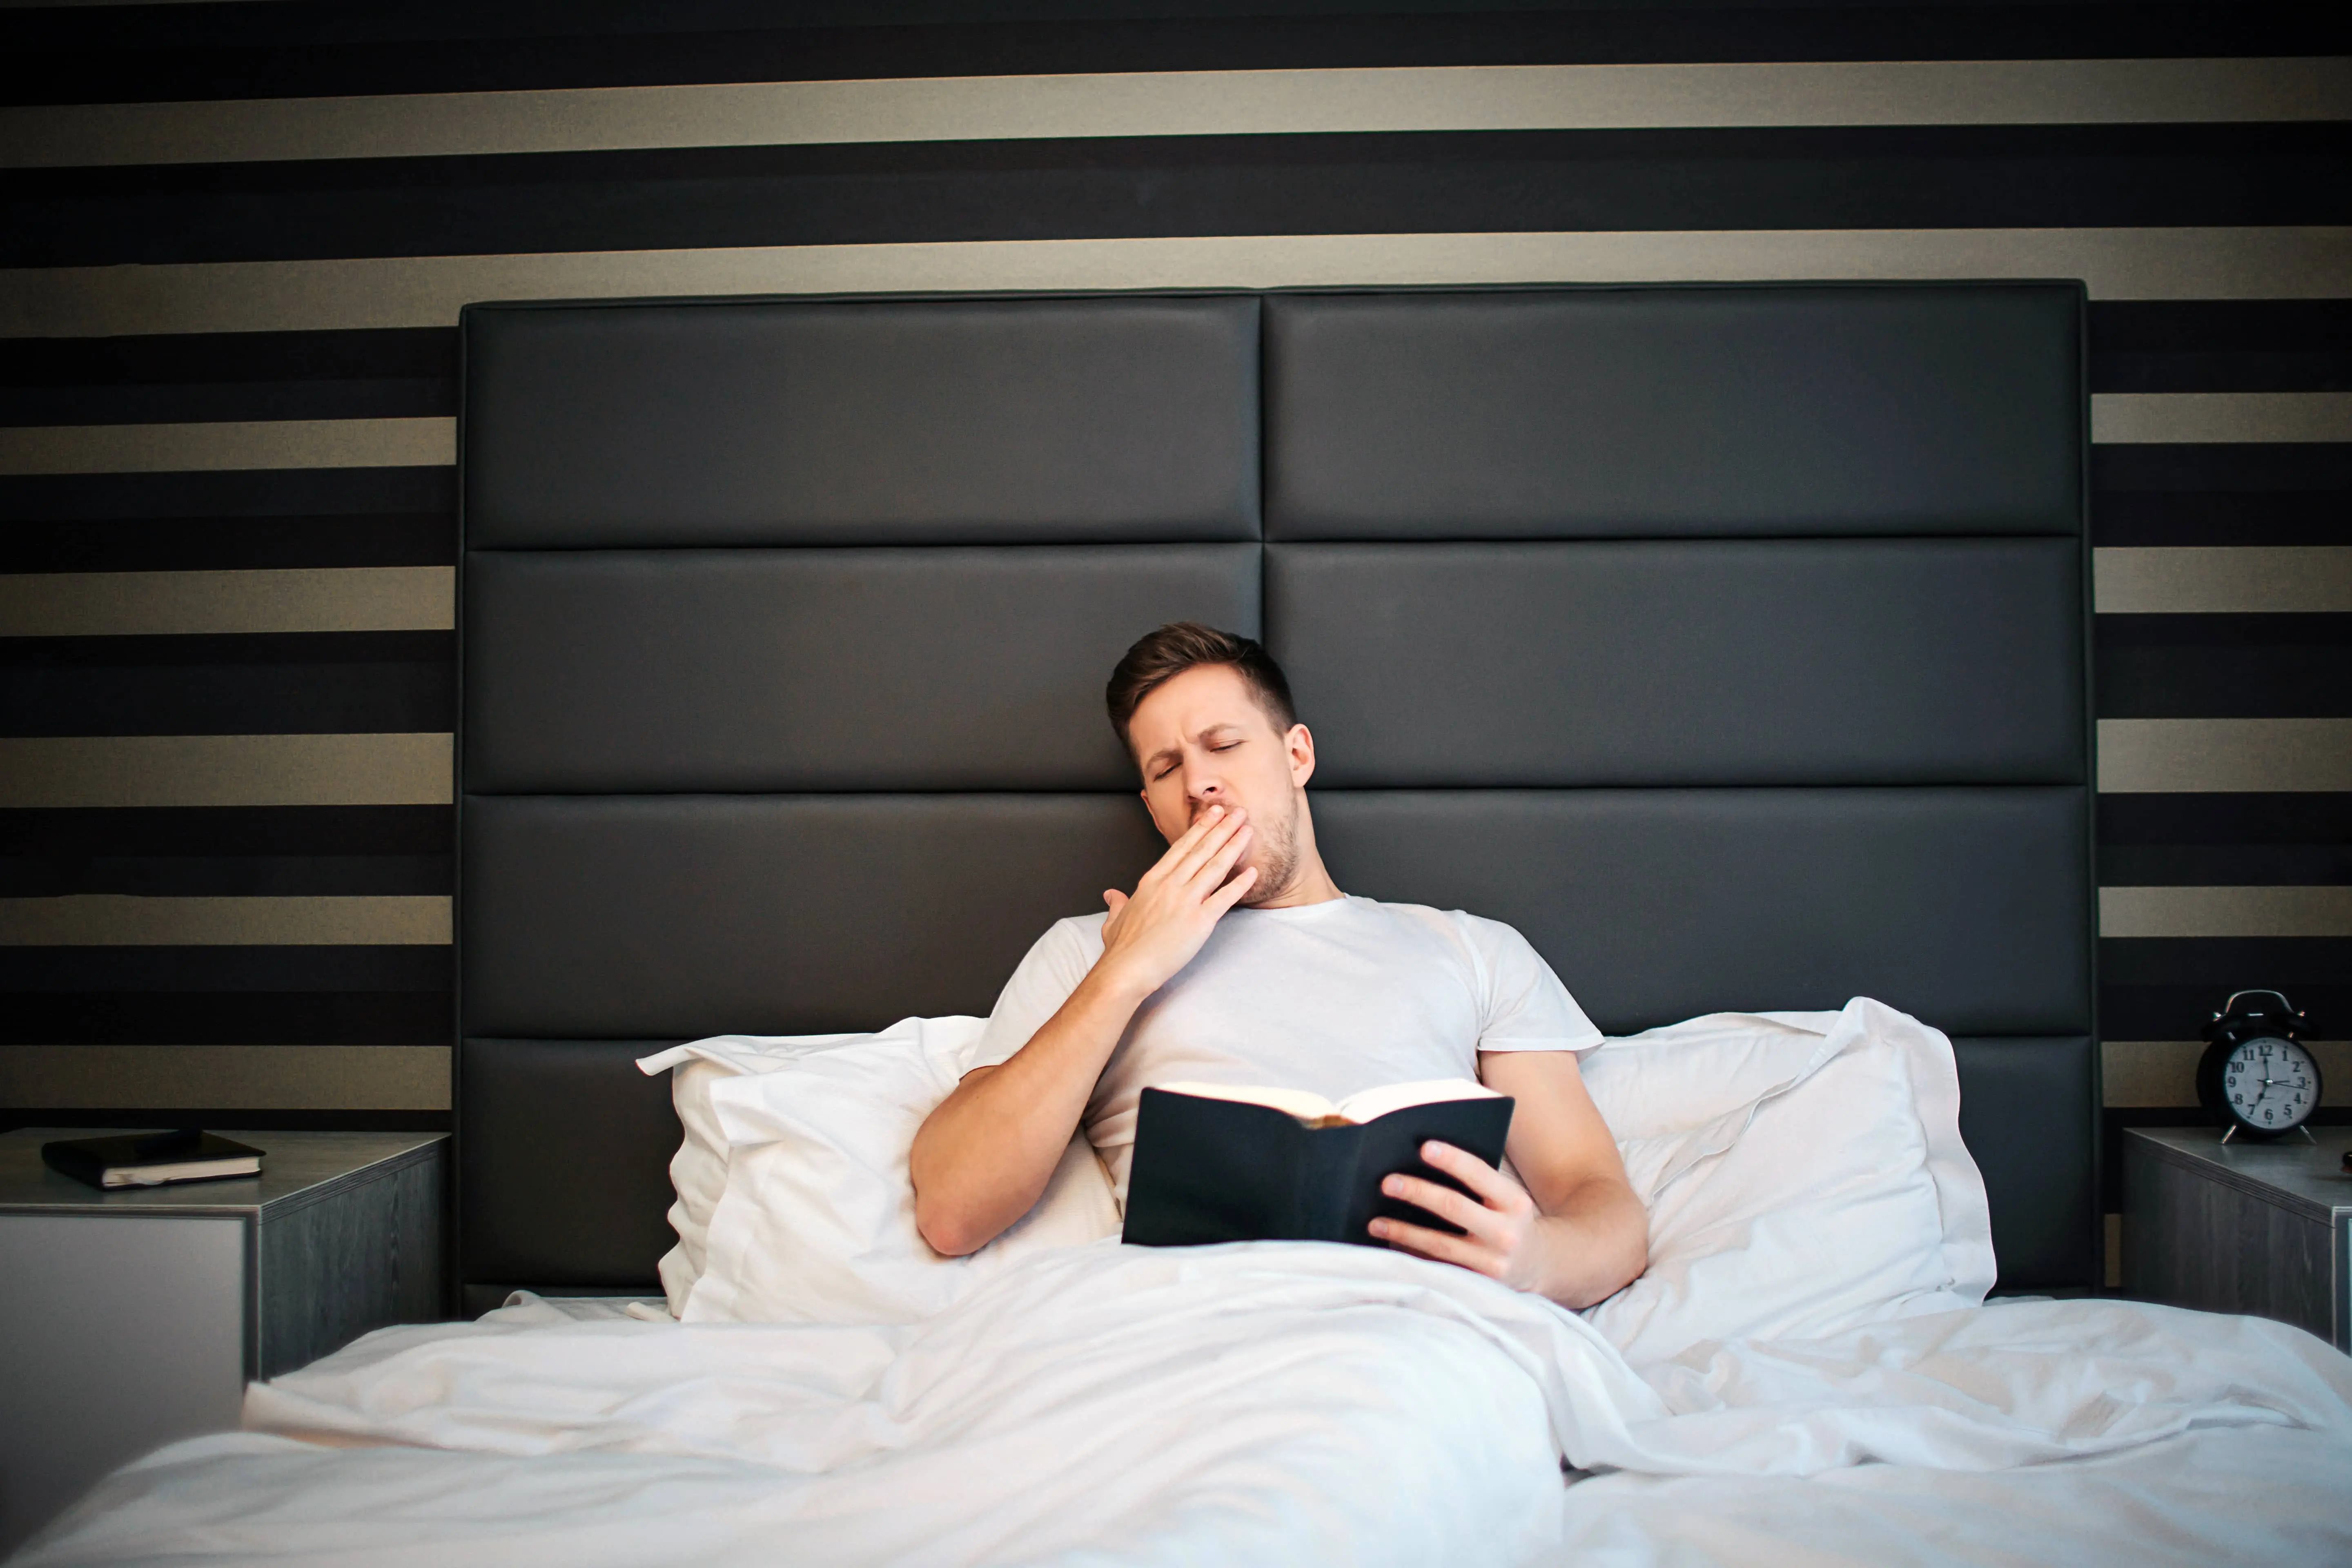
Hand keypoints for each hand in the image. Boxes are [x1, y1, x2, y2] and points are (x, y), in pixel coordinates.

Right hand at [1094, 804, 1257, 996]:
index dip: (1199, 829)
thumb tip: (1111, 894)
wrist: (1126, 969)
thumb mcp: (1114, 919)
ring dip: (1233, 846)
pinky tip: (1253, 872)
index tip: (1212, 814)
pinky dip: (1240, 884)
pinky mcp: (1199, 921)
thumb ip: (1117, 902)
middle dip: (1221, 829)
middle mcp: (1170, 885)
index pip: (1180, 848)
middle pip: (1201, 851)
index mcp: (1151, 881)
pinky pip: (1224, 898)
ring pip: (1214, 867)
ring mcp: (1185, 901)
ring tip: (1247, 830)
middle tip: (1237, 812)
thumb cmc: (1121, 948)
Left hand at [1369, 1141, 1548, 1290]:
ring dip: (1403, 1231)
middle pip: (1454, 1207)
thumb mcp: (1506, 1198)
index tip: (1423, 1147)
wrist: (1538, 1264)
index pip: (1480, 1174)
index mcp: (1515, 1202)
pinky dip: (1411, 1255)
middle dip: (1418, 1192)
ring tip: (1374, 1222)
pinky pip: (1437, 1267)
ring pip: (1439, 1244)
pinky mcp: (1476, 1284)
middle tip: (1386, 1182)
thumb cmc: (1509, 1219)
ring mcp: (1492, 1263)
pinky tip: (1389, 1246)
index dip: (1452, 1159)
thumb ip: (1477, 1183)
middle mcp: (1506, 1233)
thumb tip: (1421, 1161)